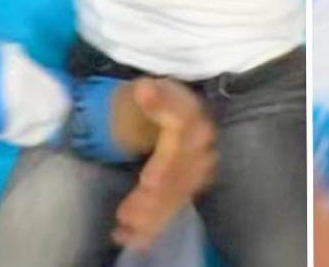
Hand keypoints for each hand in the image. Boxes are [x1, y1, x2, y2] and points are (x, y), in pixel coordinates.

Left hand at [112, 79, 217, 252]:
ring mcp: (199, 166)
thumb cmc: (155, 98)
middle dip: (154, 199)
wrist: (169, 108)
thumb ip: (152, 94)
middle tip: (125, 214)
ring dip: (152, 216)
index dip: (165, 165)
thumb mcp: (150, 90)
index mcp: (194, 118)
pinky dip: (156, 223)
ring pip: (178, 195)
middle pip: (180, 177)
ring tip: (124, 230)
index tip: (147, 182)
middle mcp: (203, 145)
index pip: (182, 145)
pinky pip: (175, 204)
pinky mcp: (190, 183)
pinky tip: (135, 238)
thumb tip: (144, 89)